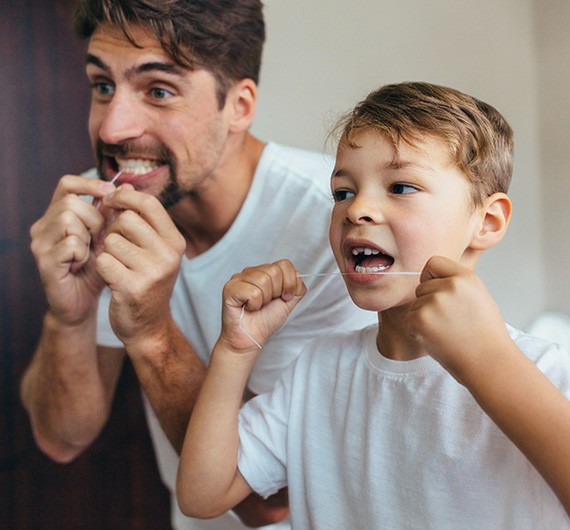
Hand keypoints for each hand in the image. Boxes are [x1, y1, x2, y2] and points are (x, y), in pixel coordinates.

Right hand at [30, 175, 116, 324]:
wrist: (82, 303)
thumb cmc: (97, 268)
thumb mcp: (108, 238)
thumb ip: (113, 214)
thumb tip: (127, 187)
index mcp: (57, 215)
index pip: (67, 184)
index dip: (89, 184)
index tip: (110, 193)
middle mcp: (44, 225)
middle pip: (71, 202)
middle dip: (94, 218)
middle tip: (101, 238)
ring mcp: (40, 243)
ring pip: (68, 219)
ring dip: (88, 235)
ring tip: (91, 252)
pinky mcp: (43, 261)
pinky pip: (70, 243)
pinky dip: (82, 253)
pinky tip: (82, 263)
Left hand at [95, 186, 185, 346]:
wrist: (149, 326)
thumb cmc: (146, 282)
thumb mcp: (153, 250)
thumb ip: (140, 220)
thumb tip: (121, 185)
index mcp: (176, 242)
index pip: (149, 203)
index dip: (125, 197)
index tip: (111, 201)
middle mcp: (169, 255)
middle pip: (127, 219)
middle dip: (113, 229)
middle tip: (114, 245)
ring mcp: (152, 272)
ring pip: (112, 240)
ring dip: (106, 250)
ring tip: (116, 264)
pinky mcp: (132, 287)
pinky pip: (103, 261)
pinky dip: (101, 268)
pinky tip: (111, 278)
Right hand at [220, 260, 306, 352]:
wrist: (251, 339)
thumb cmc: (265, 321)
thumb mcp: (288, 303)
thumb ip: (297, 288)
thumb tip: (298, 274)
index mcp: (264, 272)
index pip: (284, 264)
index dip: (289, 282)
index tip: (285, 297)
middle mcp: (250, 272)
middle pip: (274, 271)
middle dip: (276, 292)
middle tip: (266, 303)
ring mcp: (238, 279)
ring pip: (263, 280)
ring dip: (264, 299)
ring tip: (256, 306)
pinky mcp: (230, 288)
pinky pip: (253, 292)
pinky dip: (254, 304)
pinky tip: (248, 308)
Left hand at [405, 256, 510, 381]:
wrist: (489, 364)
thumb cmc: (484, 334)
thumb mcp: (478, 296)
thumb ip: (456, 283)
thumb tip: (431, 275)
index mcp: (466, 277)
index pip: (434, 262)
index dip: (432, 277)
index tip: (440, 292)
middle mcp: (450, 286)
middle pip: (421, 286)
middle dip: (429, 302)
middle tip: (450, 322)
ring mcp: (434, 303)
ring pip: (415, 305)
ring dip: (424, 319)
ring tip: (447, 332)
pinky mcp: (420, 320)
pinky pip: (408, 320)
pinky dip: (417, 331)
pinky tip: (437, 340)